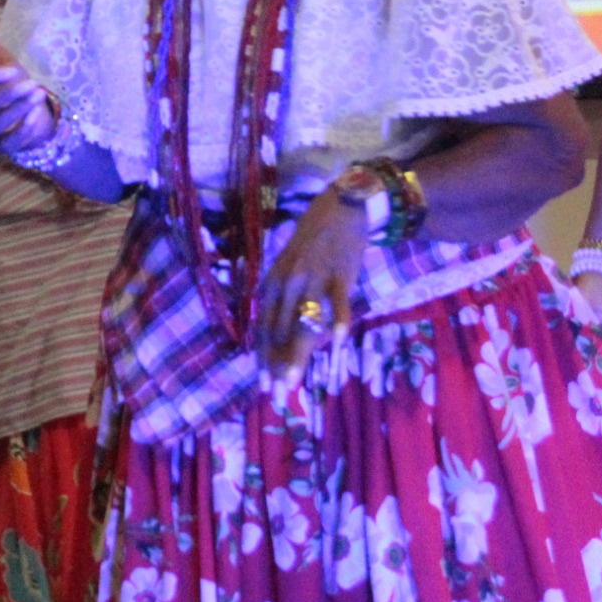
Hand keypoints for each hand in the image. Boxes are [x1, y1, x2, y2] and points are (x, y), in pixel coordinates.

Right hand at [0, 30, 56, 158]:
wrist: (28, 113)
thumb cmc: (9, 85)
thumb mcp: (2, 64)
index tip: (8, 69)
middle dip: (3, 94)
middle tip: (28, 82)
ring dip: (16, 108)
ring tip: (38, 92)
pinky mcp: (0, 147)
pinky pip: (7, 142)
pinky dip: (21, 129)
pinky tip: (35, 113)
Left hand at [256, 195, 367, 377]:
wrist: (339, 208)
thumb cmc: (312, 243)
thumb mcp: (289, 269)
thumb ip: (285, 301)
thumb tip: (282, 338)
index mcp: (271, 283)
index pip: (263, 328)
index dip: (262, 358)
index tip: (262, 385)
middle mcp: (286, 283)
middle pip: (279, 332)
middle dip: (277, 365)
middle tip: (277, 394)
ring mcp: (312, 279)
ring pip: (302, 324)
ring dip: (296, 355)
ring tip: (291, 382)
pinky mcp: (338, 274)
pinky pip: (337, 302)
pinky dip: (338, 321)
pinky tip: (338, 341)